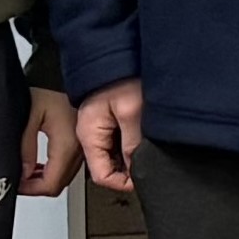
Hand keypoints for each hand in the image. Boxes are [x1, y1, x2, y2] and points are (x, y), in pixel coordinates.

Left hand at [20, 89, 76, 197]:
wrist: (69, 74)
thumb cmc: (52, 87)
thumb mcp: (30, 116)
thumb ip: (26, 148)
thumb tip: (23, 172)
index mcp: (67, 144)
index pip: (50, 184)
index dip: (30, 190)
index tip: (15, 184)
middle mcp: (79, 150)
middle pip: (58, 185)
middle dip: (35, 187)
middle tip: (17, 181)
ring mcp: (83, 148)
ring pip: (64, 179)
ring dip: (44, 180)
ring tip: (25, 173)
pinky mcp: (82, 145)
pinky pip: (68, 168)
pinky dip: (52, 171)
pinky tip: (39, 166)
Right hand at [76, 79, 146, 194]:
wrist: (116, 54)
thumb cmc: (119, 75)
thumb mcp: (131, 112)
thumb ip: (132, 144)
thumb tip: (137, 168)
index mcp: (88, 135)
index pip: (101, 176)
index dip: (123, 183)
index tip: (142, 180)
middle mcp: (92, 134)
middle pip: (108, 168)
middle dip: (129, 172)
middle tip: (150, 166)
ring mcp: (100, 128)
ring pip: (116, 157)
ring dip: (133, 158)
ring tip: (150, 152)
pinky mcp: (110, 121)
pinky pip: (121, 143)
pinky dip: (133, 146)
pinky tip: (146, 140)